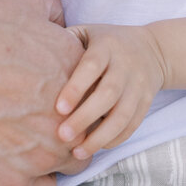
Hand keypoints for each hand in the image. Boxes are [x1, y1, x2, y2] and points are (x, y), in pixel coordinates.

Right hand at [0, 0, 86, 185]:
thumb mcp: (21, 0)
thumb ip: (48, 7)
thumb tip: (56, 14)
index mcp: (78, 74)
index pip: (92, 93)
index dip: (74, 94)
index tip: (51, 92)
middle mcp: (71, 116)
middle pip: (87, 128)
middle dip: (70, 125)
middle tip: (41, 118)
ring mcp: (46, 151)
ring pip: (71, 163)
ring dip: (57, 156)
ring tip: (31, 145)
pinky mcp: (15, 178)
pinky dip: (36, 184)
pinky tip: (19, 168)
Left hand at [55, 24, 167, 160]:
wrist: (153, 49)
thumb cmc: (107, 43)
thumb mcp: (89, 32)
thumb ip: (66, 41)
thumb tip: (32, 55)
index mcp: (107, 46)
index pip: (92, 66)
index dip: (76, 88)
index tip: (58, 109)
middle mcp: (126, 65)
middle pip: (108, 94)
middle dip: (85, 117)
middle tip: (62, 136)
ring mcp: (139, 85)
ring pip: (123, 114)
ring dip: (100, 136)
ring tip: (77, 152)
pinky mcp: (147, 101)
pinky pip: (132, 124)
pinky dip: (115, 139)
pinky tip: (96, 147)